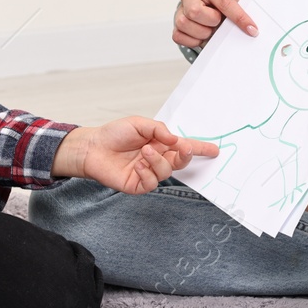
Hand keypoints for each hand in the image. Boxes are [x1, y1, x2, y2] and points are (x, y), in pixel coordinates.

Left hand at [53, 117, 218, 193]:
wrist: (93, 147)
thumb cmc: (114, 134)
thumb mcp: (138, 123)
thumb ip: (159, 129)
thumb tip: (175, 139)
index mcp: (160, 143)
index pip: (183, 147)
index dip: (200, 149)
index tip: (214, 150)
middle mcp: (157, 158)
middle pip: (179, 161)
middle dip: (184, 156)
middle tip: (182, 148)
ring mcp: (148, 172)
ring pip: (166, 172)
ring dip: (157, 161)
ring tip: (144, 152)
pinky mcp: (138, 184)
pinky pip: (151, 183)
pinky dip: (146, 173)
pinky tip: (137, 165)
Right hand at [173, 0, 256, 48]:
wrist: (206, 2)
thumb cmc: (222, 1)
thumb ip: (241, 8)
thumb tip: (252, 28)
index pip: (223, 2)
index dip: (239, 18)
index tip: (252, 30)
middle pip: (195, 12)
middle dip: (212, 22)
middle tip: (218, 22)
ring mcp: (179, 8)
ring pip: (185, 24)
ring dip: (203, 32)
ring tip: (210, 28)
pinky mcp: (175, 23)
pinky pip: (178, 36)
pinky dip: (193, 40)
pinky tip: (201, 34)